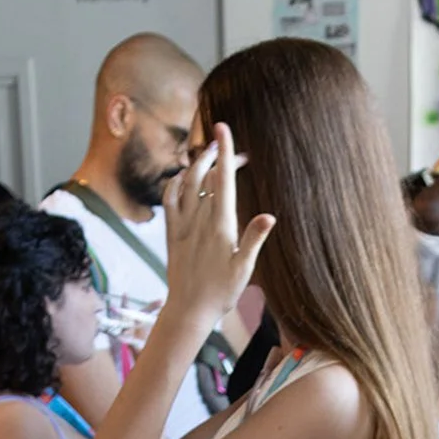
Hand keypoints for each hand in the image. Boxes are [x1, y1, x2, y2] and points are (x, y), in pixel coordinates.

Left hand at [162, 121, 275, 326]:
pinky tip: (184, 177)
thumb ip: (254, 239)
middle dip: (219, 155)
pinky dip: (176, 180)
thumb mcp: (244, 269)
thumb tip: (269, 216)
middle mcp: (199, 219)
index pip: (223, 179)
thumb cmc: (221, 293)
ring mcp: (182, 224)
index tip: (223, 127)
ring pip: (187, 181)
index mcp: (220, 225)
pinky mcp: (171, 231)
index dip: (225, 151)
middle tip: (235, 153)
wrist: (188, 310)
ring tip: (211, 155)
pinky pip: (170, 197)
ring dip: (198, 163)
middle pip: (207, 174)